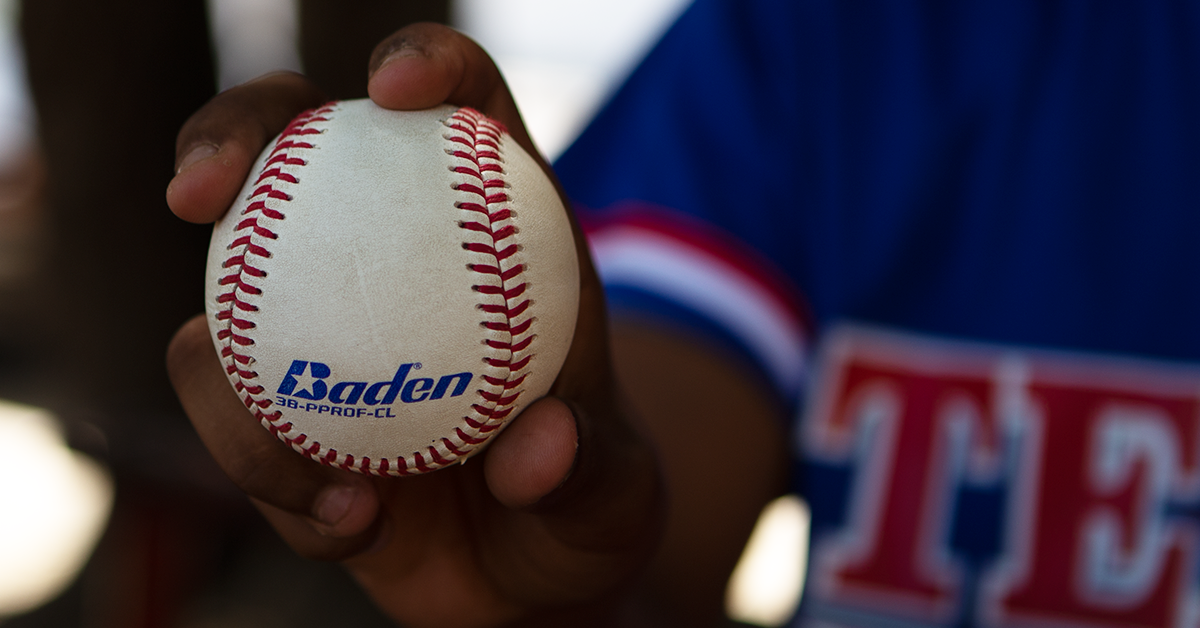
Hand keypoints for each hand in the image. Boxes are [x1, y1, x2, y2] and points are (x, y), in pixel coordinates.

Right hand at [166, 24, 662, 627]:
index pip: (461, 106)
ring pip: (222, 307)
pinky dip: (274, 484)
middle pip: (291, 151)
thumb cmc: (586, 500)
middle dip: (228, 134)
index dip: (426, 65)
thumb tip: (533, 448)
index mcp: (490, 234)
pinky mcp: (271, 423)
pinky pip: (235, 434)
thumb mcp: (616, 490)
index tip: (396, 90)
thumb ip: (588, 465)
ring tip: (340, 495)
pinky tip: (352, 527)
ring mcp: (316, 342)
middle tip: (199, 190)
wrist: (527, 577)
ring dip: (235, 393)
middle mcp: (391, 266)